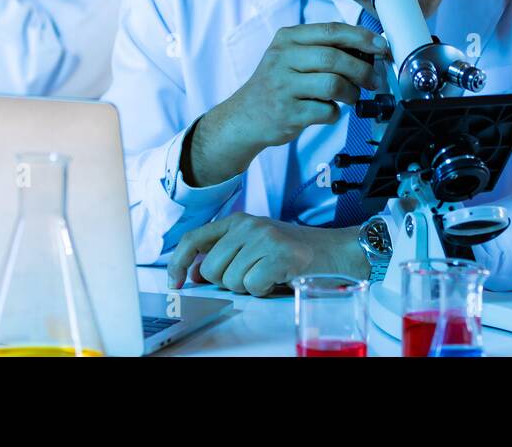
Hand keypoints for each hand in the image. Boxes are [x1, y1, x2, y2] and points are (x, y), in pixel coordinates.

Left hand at [166, 213, 369, 294]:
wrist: (334, 251)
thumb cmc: (293, 252)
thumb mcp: (254, 244)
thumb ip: (224, 253)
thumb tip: (194, 273)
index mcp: (237, 221)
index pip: (194, 239)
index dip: (179, 263)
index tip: (176, 282)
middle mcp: (247, 225)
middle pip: (211, 268)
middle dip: (227, 281)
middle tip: (252, 275)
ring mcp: (264, 238)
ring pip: (231, 280)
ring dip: (248, 286)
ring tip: (268, 274)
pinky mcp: (279, 254)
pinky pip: (252, 285)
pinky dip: (263, 290)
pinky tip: (277, 279)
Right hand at [183, 22, 388, 186]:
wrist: (244, 116)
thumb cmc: (277, 85)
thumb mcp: (290, 56)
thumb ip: (322, 49)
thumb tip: (367, 50)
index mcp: (287, 39)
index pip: (331, 31)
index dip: (362, 38)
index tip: (382, 47)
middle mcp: (282, 58)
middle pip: (335, 58)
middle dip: (362, 70)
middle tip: (374, 80)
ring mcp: (283, 86)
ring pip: (334, 85)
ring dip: (351, 94)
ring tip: (351, 97)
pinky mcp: (287, 113)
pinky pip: (326, 111)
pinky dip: (335, 113)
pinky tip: (328, 111)